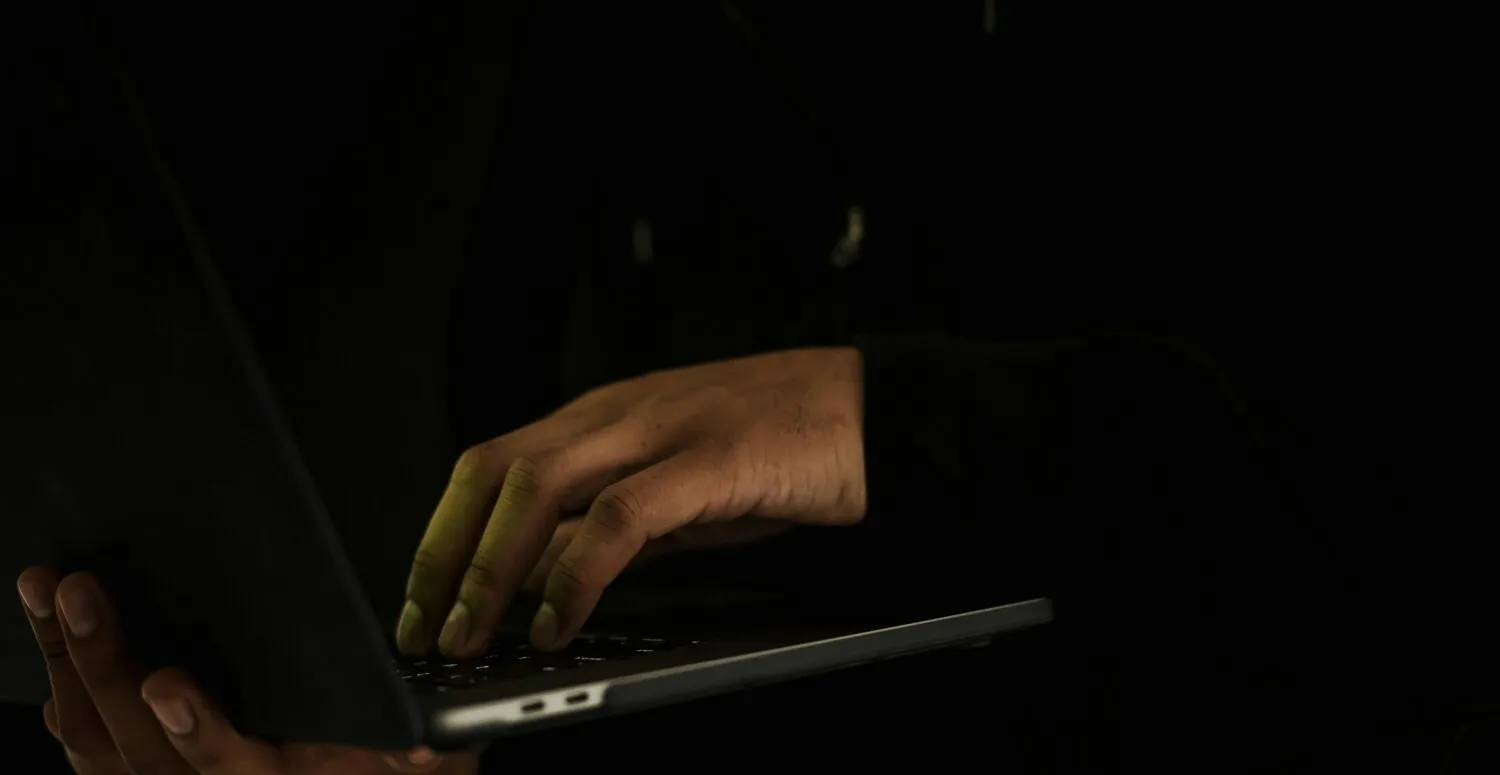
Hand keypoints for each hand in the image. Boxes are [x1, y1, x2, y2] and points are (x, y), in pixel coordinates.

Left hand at [16, 568, 478, 774]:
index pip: (229, 766)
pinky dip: (60, 685)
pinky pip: (83, 742)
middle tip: (83, 590)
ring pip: (94, 740)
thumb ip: (428, 752)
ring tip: (48, 588)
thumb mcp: (428, 761)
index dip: (196, 732)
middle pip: (136, 747)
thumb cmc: (388, 770)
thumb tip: (426, 747)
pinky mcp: (140, 770)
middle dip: (104, 663)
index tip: (168, 687)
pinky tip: (50, 632)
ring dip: (66, 661)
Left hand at [397, 347, 866, 656]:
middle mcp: (615, 415)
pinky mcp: (707, 461)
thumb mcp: (674, 492)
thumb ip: (607, 526)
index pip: (491, 465)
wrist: (871, 411)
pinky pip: (618, 517)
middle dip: (445, 556)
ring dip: (492, 568)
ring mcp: (659, 432)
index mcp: (602, 417)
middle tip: (425, 631)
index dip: (443, 535)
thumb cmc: (777, 448)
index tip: (420, 602)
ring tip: (473, 635)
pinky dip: (576, 573)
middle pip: (492, 471)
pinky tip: (557, 620)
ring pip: (539, 487)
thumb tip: (539, 579)